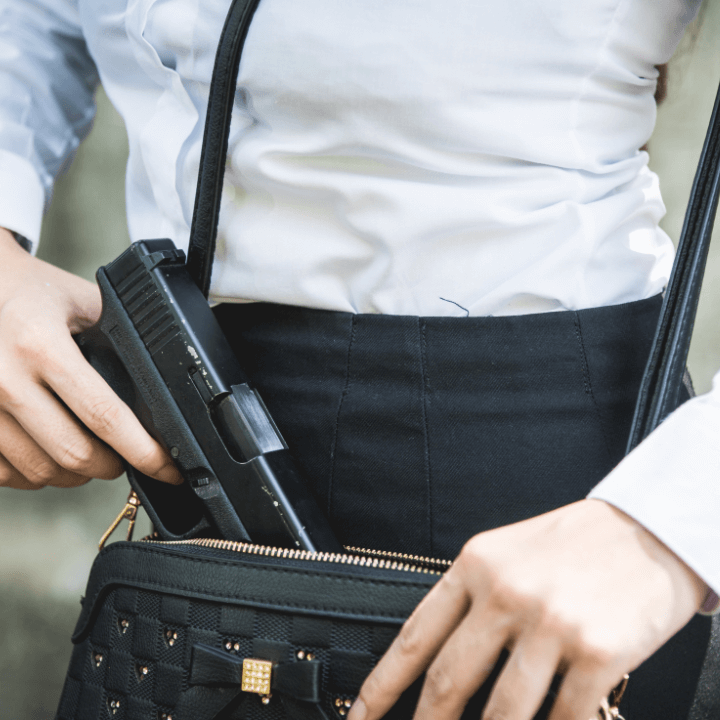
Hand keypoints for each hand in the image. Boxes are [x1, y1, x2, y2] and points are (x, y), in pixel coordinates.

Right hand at [0, 228, 181, 488]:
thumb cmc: (28, 291)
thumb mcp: (81, 301)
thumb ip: (117, 338)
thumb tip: (159, 389)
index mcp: (40, 345)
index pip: (104, 415)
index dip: (142, 449)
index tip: (165, 467)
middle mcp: (3, 379)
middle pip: (73, 454)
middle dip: (111, 466)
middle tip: (125, 458)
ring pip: (38, 472)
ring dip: (74, 475)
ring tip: (89, 455)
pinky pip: (4, 474)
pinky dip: (34, 474)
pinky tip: (49, 456)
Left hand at [348, 499, 706, 719]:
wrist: (647, 530)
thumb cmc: (572, 545)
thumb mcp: (507, 554)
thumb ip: (471, 599)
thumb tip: (436, 658)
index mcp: (476, 566)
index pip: (416, 636)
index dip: (381, 685)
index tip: (360, 716)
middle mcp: (506, 593)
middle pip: (449, 681)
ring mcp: (551, 624)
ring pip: (502, 713)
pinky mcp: (598, 653)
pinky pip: (563, 718)